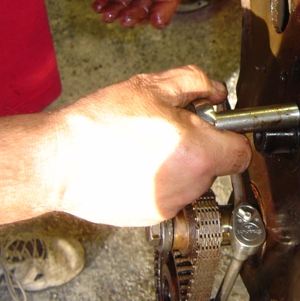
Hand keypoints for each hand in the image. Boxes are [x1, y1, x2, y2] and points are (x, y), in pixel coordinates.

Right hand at [55, 65, 250, 225]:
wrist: (57, 162)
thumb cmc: (100, 125)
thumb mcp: (152, 87)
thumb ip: (195, 83)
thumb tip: (216, 90)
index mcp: (199, 153)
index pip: (242, 152)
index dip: (232, 135)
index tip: (218, 128)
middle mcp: (191, 185)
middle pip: (216, 165)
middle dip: (201, 147)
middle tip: (170, 130)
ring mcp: (172, 204)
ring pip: (194, 181)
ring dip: (182, 165)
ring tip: (147, 148)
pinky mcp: (153, 217)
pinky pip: (172, 195)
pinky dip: (162, 182)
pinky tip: (136, 167)